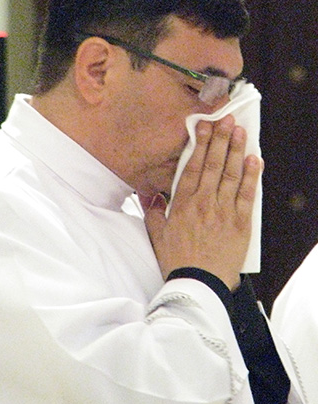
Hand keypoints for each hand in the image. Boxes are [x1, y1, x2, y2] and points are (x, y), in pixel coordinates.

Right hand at [142, 115, 261, 290]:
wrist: (197, 284)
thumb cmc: (177, 260)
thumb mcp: (156, 235)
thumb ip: (152, 212)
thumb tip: (147, 196)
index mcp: (182, 203)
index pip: (192, 166)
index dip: (199, 143)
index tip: (203, 125)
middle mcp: (203, 202)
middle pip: (213, 164)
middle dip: (220, 139)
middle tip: (226, 119)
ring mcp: (223, 211)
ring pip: (231, 174)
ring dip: (236, 151)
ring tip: (240, 132)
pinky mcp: (240, 223)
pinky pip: (247, 195)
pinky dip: (251, 176)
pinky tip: (255, 160)